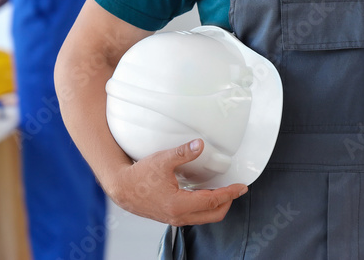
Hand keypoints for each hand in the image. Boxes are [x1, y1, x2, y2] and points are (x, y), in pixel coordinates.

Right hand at [106, 139, 247, 225]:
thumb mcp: (162, 160)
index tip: (241, 187)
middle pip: (213, 215)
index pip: (213, 201)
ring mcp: (175, 219)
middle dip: (228, 202)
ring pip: (205, 217)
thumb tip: (200, 145)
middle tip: (236, 189)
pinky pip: (195, 216)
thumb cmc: (139, 176)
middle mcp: (179, 216)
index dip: (230, 193)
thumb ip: (183, 153)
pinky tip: (206, 193)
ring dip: (217, 205)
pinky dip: (206, 207)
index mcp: (179, 204)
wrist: (122, 188)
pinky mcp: (172, 217)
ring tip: (224, 190)